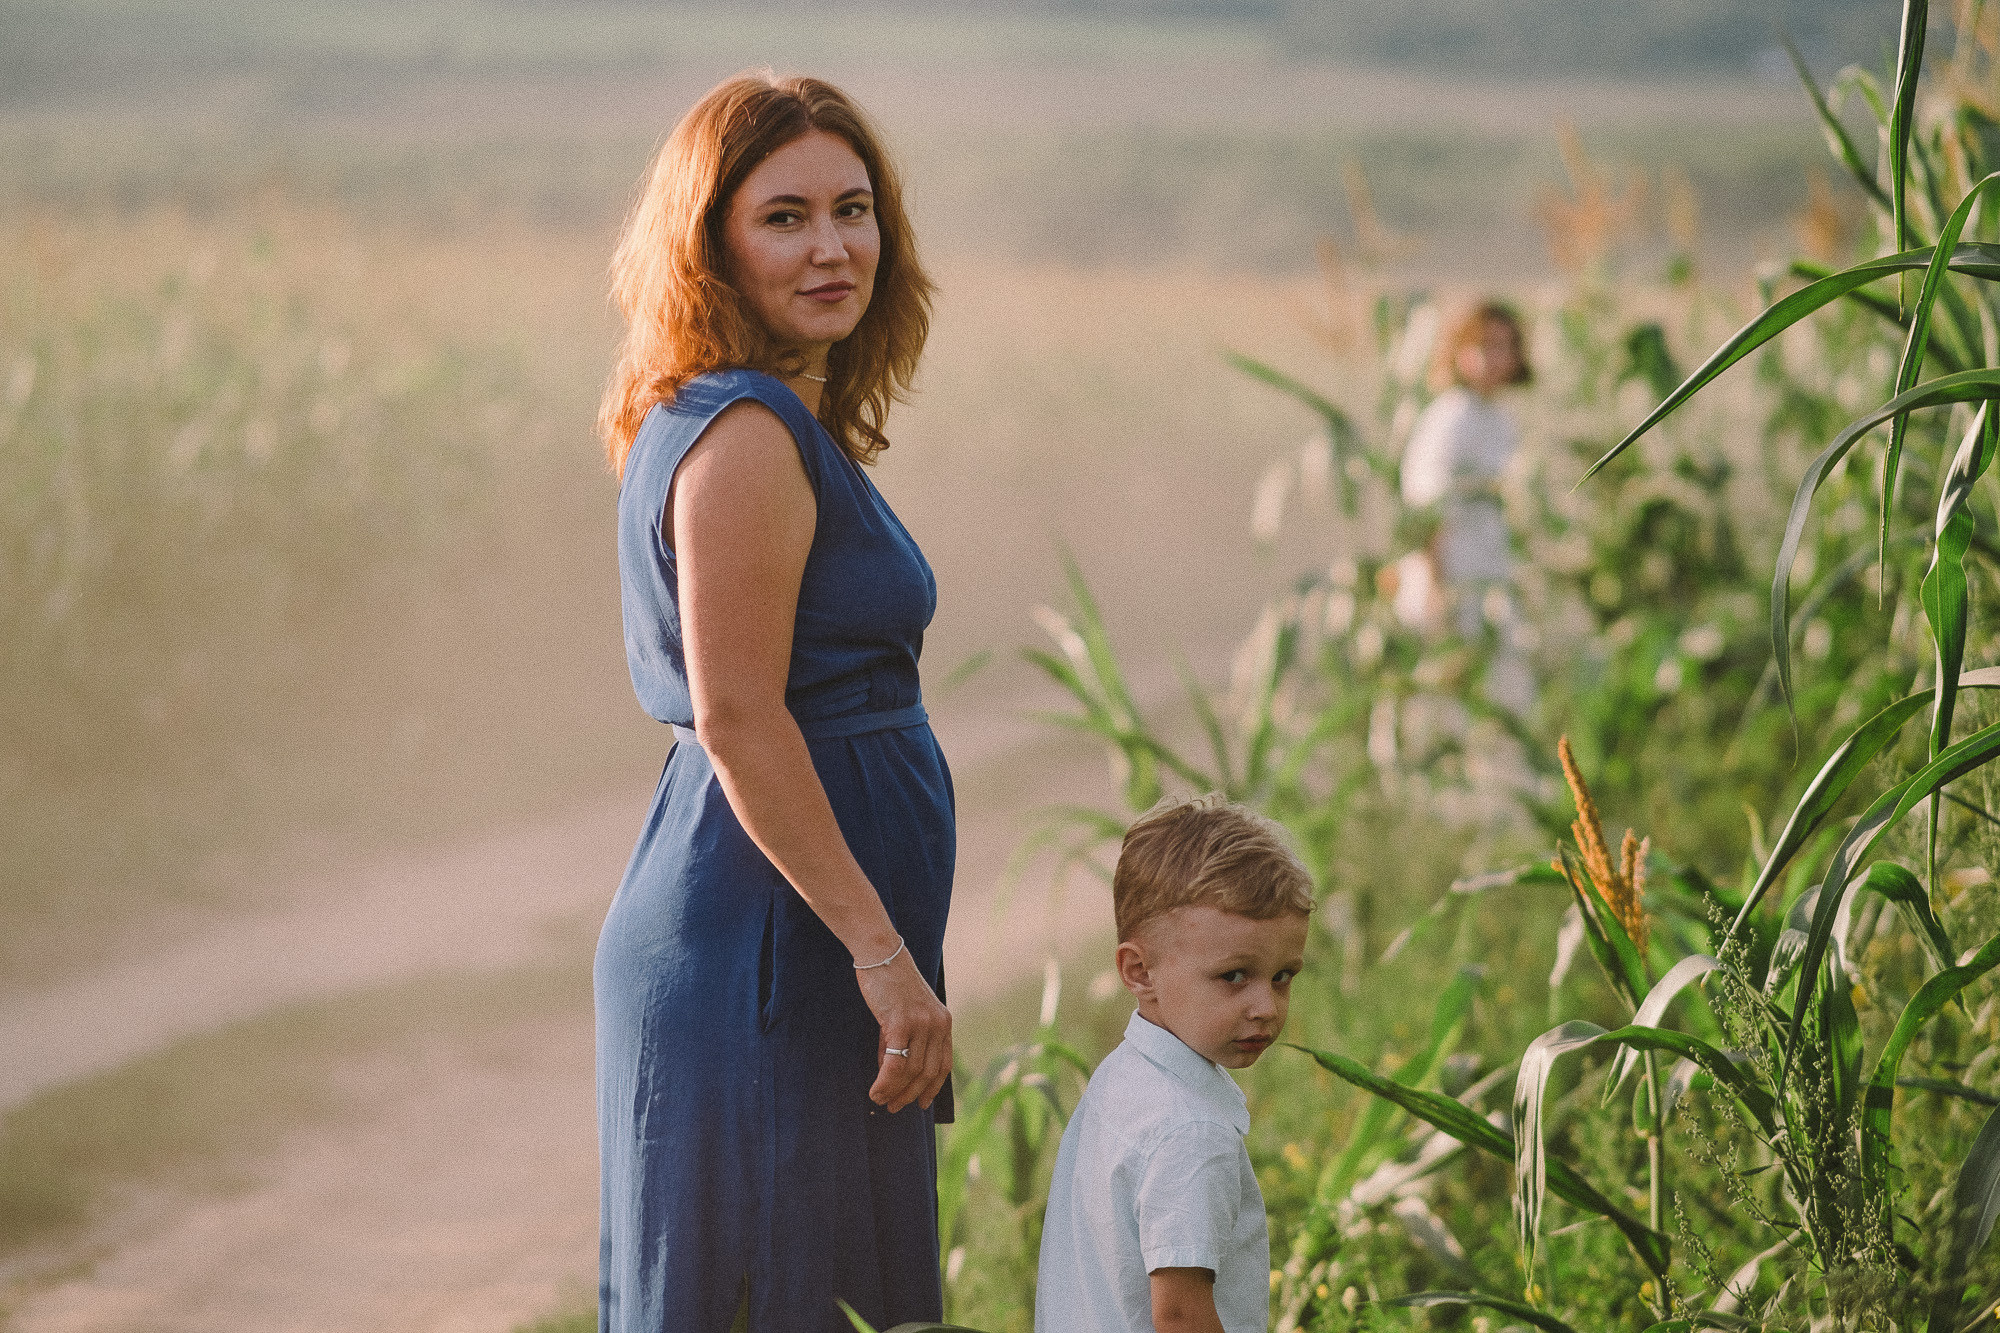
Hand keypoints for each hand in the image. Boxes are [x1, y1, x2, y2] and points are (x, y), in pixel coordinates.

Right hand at [853, 948, 951, 1112]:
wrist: (881, 954)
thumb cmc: (890, 984)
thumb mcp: (906, 1013)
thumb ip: (906, 1041)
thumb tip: (892, 1075)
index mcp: (943, 1022)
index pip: (943, 1065)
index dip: (932, 1088)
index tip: (921, 1104)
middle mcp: (938, 1024)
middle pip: (928, 1072)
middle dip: (911, 1095)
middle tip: (894, 1107)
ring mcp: (922, 1023)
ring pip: (911, 1071)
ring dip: (895, 1091)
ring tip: (880, 1100)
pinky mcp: (902, 1022)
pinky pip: (896, 1062)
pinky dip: (886, 1081)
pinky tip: (876, 1089)